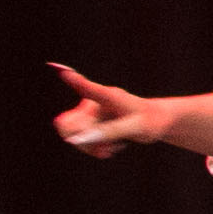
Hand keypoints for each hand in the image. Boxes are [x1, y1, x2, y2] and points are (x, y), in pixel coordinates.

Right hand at [43, 66, 164, 156]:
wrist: (158, 121)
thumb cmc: (151, 120)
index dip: (71, 79)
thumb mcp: (136, 128)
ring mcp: (89, 113)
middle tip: (106, 146)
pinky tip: (110, 146)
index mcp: (108, 96)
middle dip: (82, 140)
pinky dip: (93, 148)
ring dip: (90, 147)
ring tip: (112, 146)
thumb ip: (109, 132)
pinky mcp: (89, 123)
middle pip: (67, 125)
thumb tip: (77, 139)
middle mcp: (93, 103)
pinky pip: (79, 141)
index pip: (86, 86)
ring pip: (72, 136)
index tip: (55, 66)